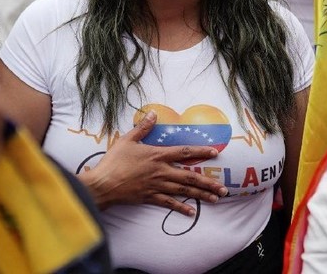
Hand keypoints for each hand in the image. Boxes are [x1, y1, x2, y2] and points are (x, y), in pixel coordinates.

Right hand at [79, 111, 228, 216]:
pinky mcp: (150, 198)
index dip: (200, 151)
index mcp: (157, 155)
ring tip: (216, 199)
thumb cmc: (114, 161)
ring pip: (184, 191)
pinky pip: (169, 204)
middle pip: (190, 177)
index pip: (184, 152)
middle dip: (208, 183)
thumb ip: (143, 127)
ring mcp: (157, 186)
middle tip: (224, 189)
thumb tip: (152, 113)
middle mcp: (161, 171)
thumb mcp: (127, 140)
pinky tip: (192, 212)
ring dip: (201, 195)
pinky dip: (181, 208)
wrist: (103, 184)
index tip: (215, 153)